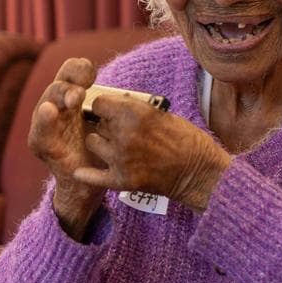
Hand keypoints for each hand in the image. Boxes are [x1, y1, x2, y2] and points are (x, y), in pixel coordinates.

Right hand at [27, 58, 106, 240]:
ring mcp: (48, 126)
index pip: (71, 73)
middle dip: (70, 86)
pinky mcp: (45, 145)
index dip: (79, 69)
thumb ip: (115, 105)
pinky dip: (45, 122)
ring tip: (71, 98)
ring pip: (47, 103)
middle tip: (82, 92)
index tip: (91, 73)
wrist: (94, 182)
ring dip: (59, 98)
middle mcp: (57, 107)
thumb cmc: (104, 146)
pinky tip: (49, 111)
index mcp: (73, 97)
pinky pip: (41, 132)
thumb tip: (127, 92)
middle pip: (59, 86)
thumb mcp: (112, 122)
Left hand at [72, 93, 230, 209]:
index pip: (100, 103)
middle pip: (98, 123)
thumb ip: (137, 111)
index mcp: (137, 114)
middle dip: (107, 125)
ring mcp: (121, 158)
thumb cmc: (188, 141)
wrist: (200, 172)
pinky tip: (82, 171)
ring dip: (101, 144)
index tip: (110, 110)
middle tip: (121, 130)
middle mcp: (125, 134)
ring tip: (115, 147)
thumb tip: (115, 105)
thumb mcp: (164, 115)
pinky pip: (91, 175)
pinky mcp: (121, 180)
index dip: (105, 106)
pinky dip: (87, 173)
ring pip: (93, 143)